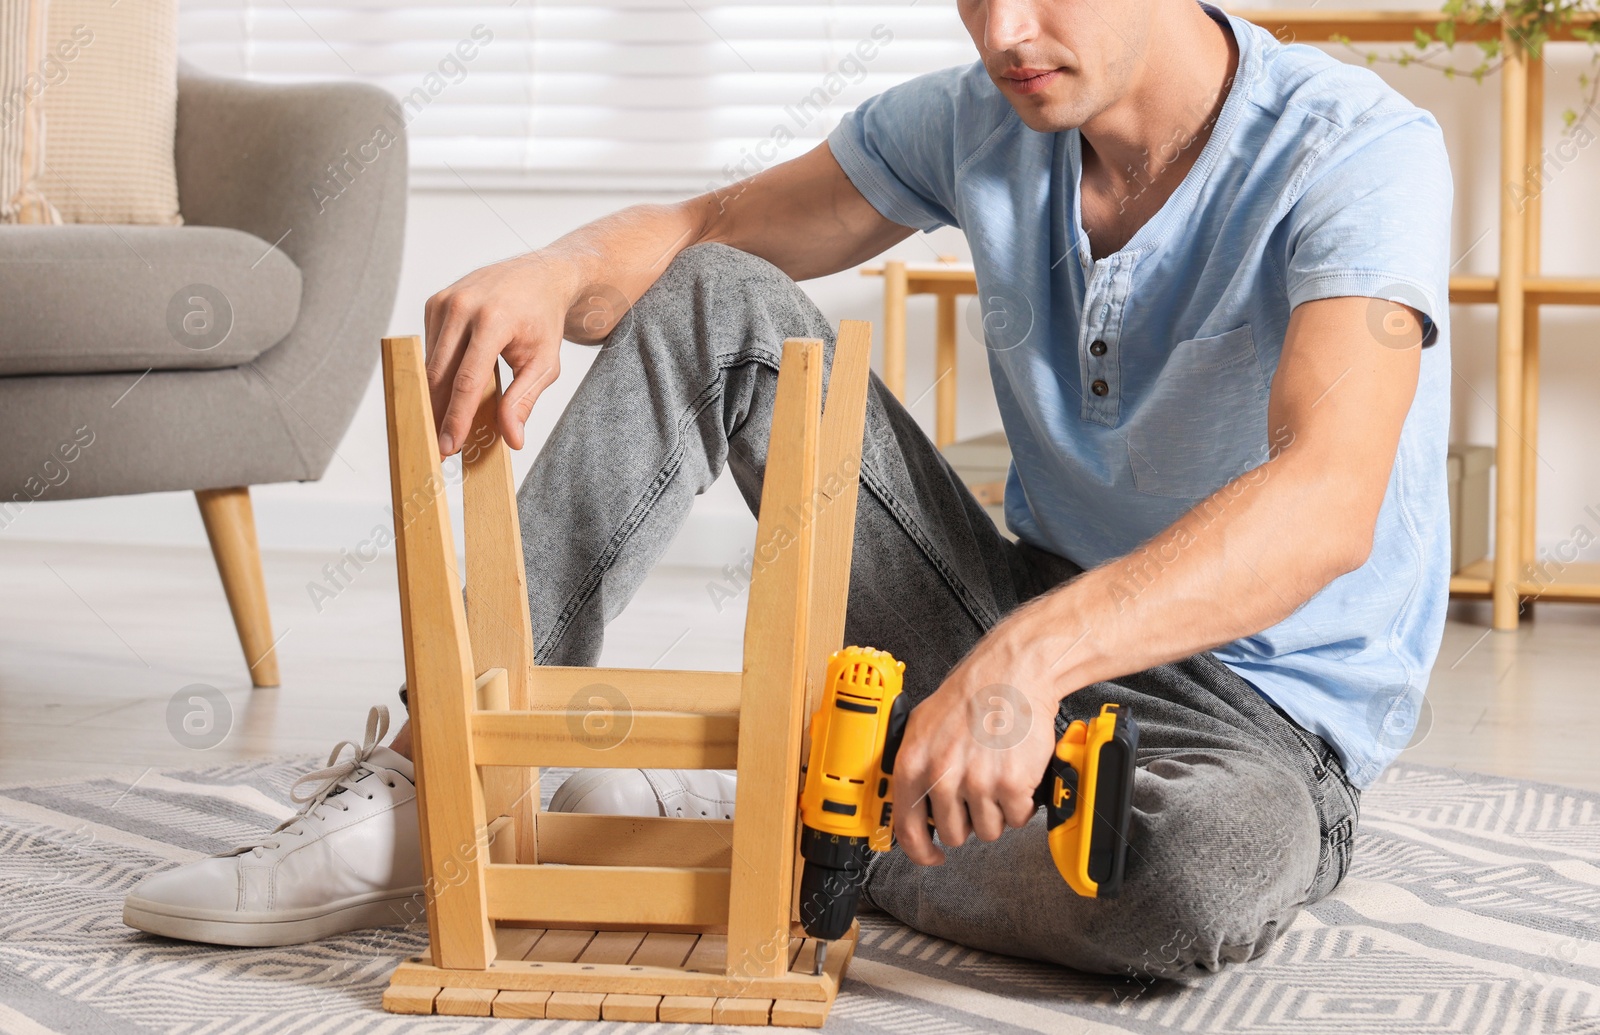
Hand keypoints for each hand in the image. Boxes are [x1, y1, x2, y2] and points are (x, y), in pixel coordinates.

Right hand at [424, 253, 584, 455]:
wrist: (540, 276)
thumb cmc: (543, 321)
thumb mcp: (545, 363)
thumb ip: (525, 400)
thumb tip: (512, 439)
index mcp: (493, 320)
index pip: (467, 379)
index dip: (456, 417)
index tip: (449, 445)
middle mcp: (463, 306)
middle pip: (440, 374)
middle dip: (437, 414)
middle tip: (439, 447)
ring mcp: (445, 301)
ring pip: (430, 363)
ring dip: (434, 396)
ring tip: (442, 424)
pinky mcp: (435, 303)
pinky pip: (430, 348)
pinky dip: (437, 372)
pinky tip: (448, 389)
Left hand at [890, 611, 1067, 864]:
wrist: (1012, 674)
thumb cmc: (971, 695)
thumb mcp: (923, 726)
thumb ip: (914, 766)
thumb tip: (910, 803)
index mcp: (914, 764)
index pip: (907, 829)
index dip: (920, 851)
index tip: (931, 856)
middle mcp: (942, 776)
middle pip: (952, 834)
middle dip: (967, 821)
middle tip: (977, 794)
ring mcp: (978, 783)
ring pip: (987, 831)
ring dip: (995, 813)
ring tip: (997, 778)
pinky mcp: (1012, 785)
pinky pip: (1016, 819)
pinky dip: (1021, 805)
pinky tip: (1016, 778)